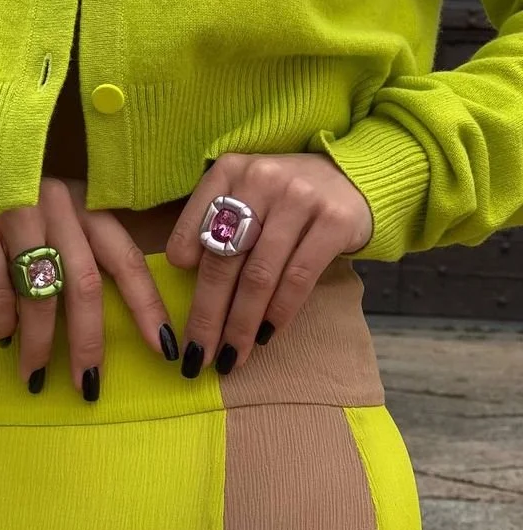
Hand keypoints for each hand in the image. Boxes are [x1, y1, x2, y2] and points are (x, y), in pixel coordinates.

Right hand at [0, 166, 177, 398]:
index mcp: (87, 208)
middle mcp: (59, 205)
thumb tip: (103, 330)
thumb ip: (81, 261)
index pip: (126, 259)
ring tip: (36, 374)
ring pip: (41, 291)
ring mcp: (17, 212)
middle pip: (86, 282)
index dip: (146, 305)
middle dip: (90, 340)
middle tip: (90, 384)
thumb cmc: (8, 216)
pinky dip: (4, 319)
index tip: (162, 347)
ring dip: (40, 341)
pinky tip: (3, 339)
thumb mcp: (54, 227)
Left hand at [165, 152, 372, 376]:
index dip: (181, 283)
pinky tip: (266, 335)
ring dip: (242, 325)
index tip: (177, 323)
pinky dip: (279, 312)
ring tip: (230, 357)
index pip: (192, 233)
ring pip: (259, 276)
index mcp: (227, 171)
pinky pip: (298, 278)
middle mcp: (260, 179)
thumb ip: (213, 224)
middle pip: (223, 262)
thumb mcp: (243, 195)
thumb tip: (181, 274)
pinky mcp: (333, 219)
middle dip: (207, 318)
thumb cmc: (283, 199)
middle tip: (195, 358)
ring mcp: (299, 198)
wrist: (351, 177)